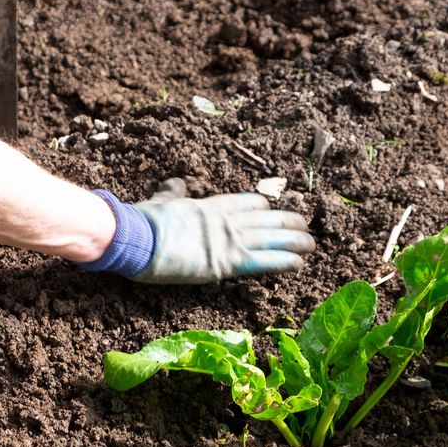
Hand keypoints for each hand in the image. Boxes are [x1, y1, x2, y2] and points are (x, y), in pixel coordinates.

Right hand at [130, 178, 314, 283]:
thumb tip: (174, 182)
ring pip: (271, 238)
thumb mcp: (159, 200)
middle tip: (305, 225)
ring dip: (295, 241)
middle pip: (265, 218)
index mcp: (209, 206)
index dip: (263, 206)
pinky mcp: (226, 263)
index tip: (273, 207)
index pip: (245, 202)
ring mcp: (227, 240)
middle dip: (287, 221)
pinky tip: (299, 263)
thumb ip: (171, 193)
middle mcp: (224, 220)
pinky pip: (264, 262)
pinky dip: (284, 262)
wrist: (135, 237)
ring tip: (312, 244)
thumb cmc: (141, 221)